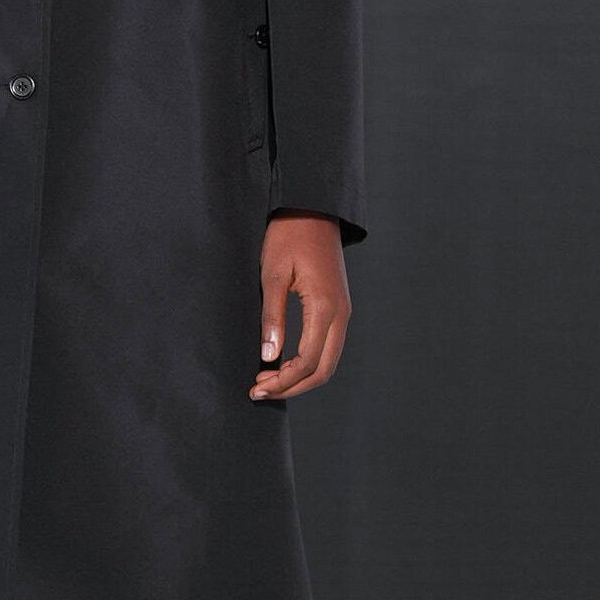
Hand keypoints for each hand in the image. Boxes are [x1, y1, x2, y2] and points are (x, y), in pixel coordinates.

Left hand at [250, 212, 350, 401]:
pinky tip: (283, 361)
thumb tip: (268, 356)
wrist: (312, 209)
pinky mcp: (338, 307)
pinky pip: (328, 346)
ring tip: (267, 378)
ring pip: (328, 361)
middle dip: (292, 387)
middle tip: (259, 390)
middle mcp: (340, 314)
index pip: (307, 363)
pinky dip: (308, 362)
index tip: (256, 388)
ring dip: (299, 376)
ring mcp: (343, 311)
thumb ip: (272, 317)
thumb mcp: (271, 275)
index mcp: (324, 308)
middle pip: (323, 370)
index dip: (282, 382)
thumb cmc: (288, 237)